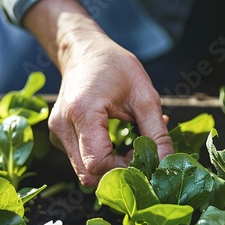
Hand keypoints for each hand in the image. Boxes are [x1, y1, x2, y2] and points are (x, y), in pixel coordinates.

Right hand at [24, 0, 172, 186]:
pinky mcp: (60, 137)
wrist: (84, 51)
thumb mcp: (145, 96)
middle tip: (142, 158)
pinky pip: (82, 161)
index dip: (124, 170)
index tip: (146, 160)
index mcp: (82, 112)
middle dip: (119, 173)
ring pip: (85, 171)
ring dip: (112, 169)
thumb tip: (167, 163)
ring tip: (132, 150)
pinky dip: (104, 160)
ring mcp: (57, 134)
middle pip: (89, 173)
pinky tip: (120, 146)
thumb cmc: (115, 67)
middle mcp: (63, 127)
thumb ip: (157, 132)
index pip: (98, 163)